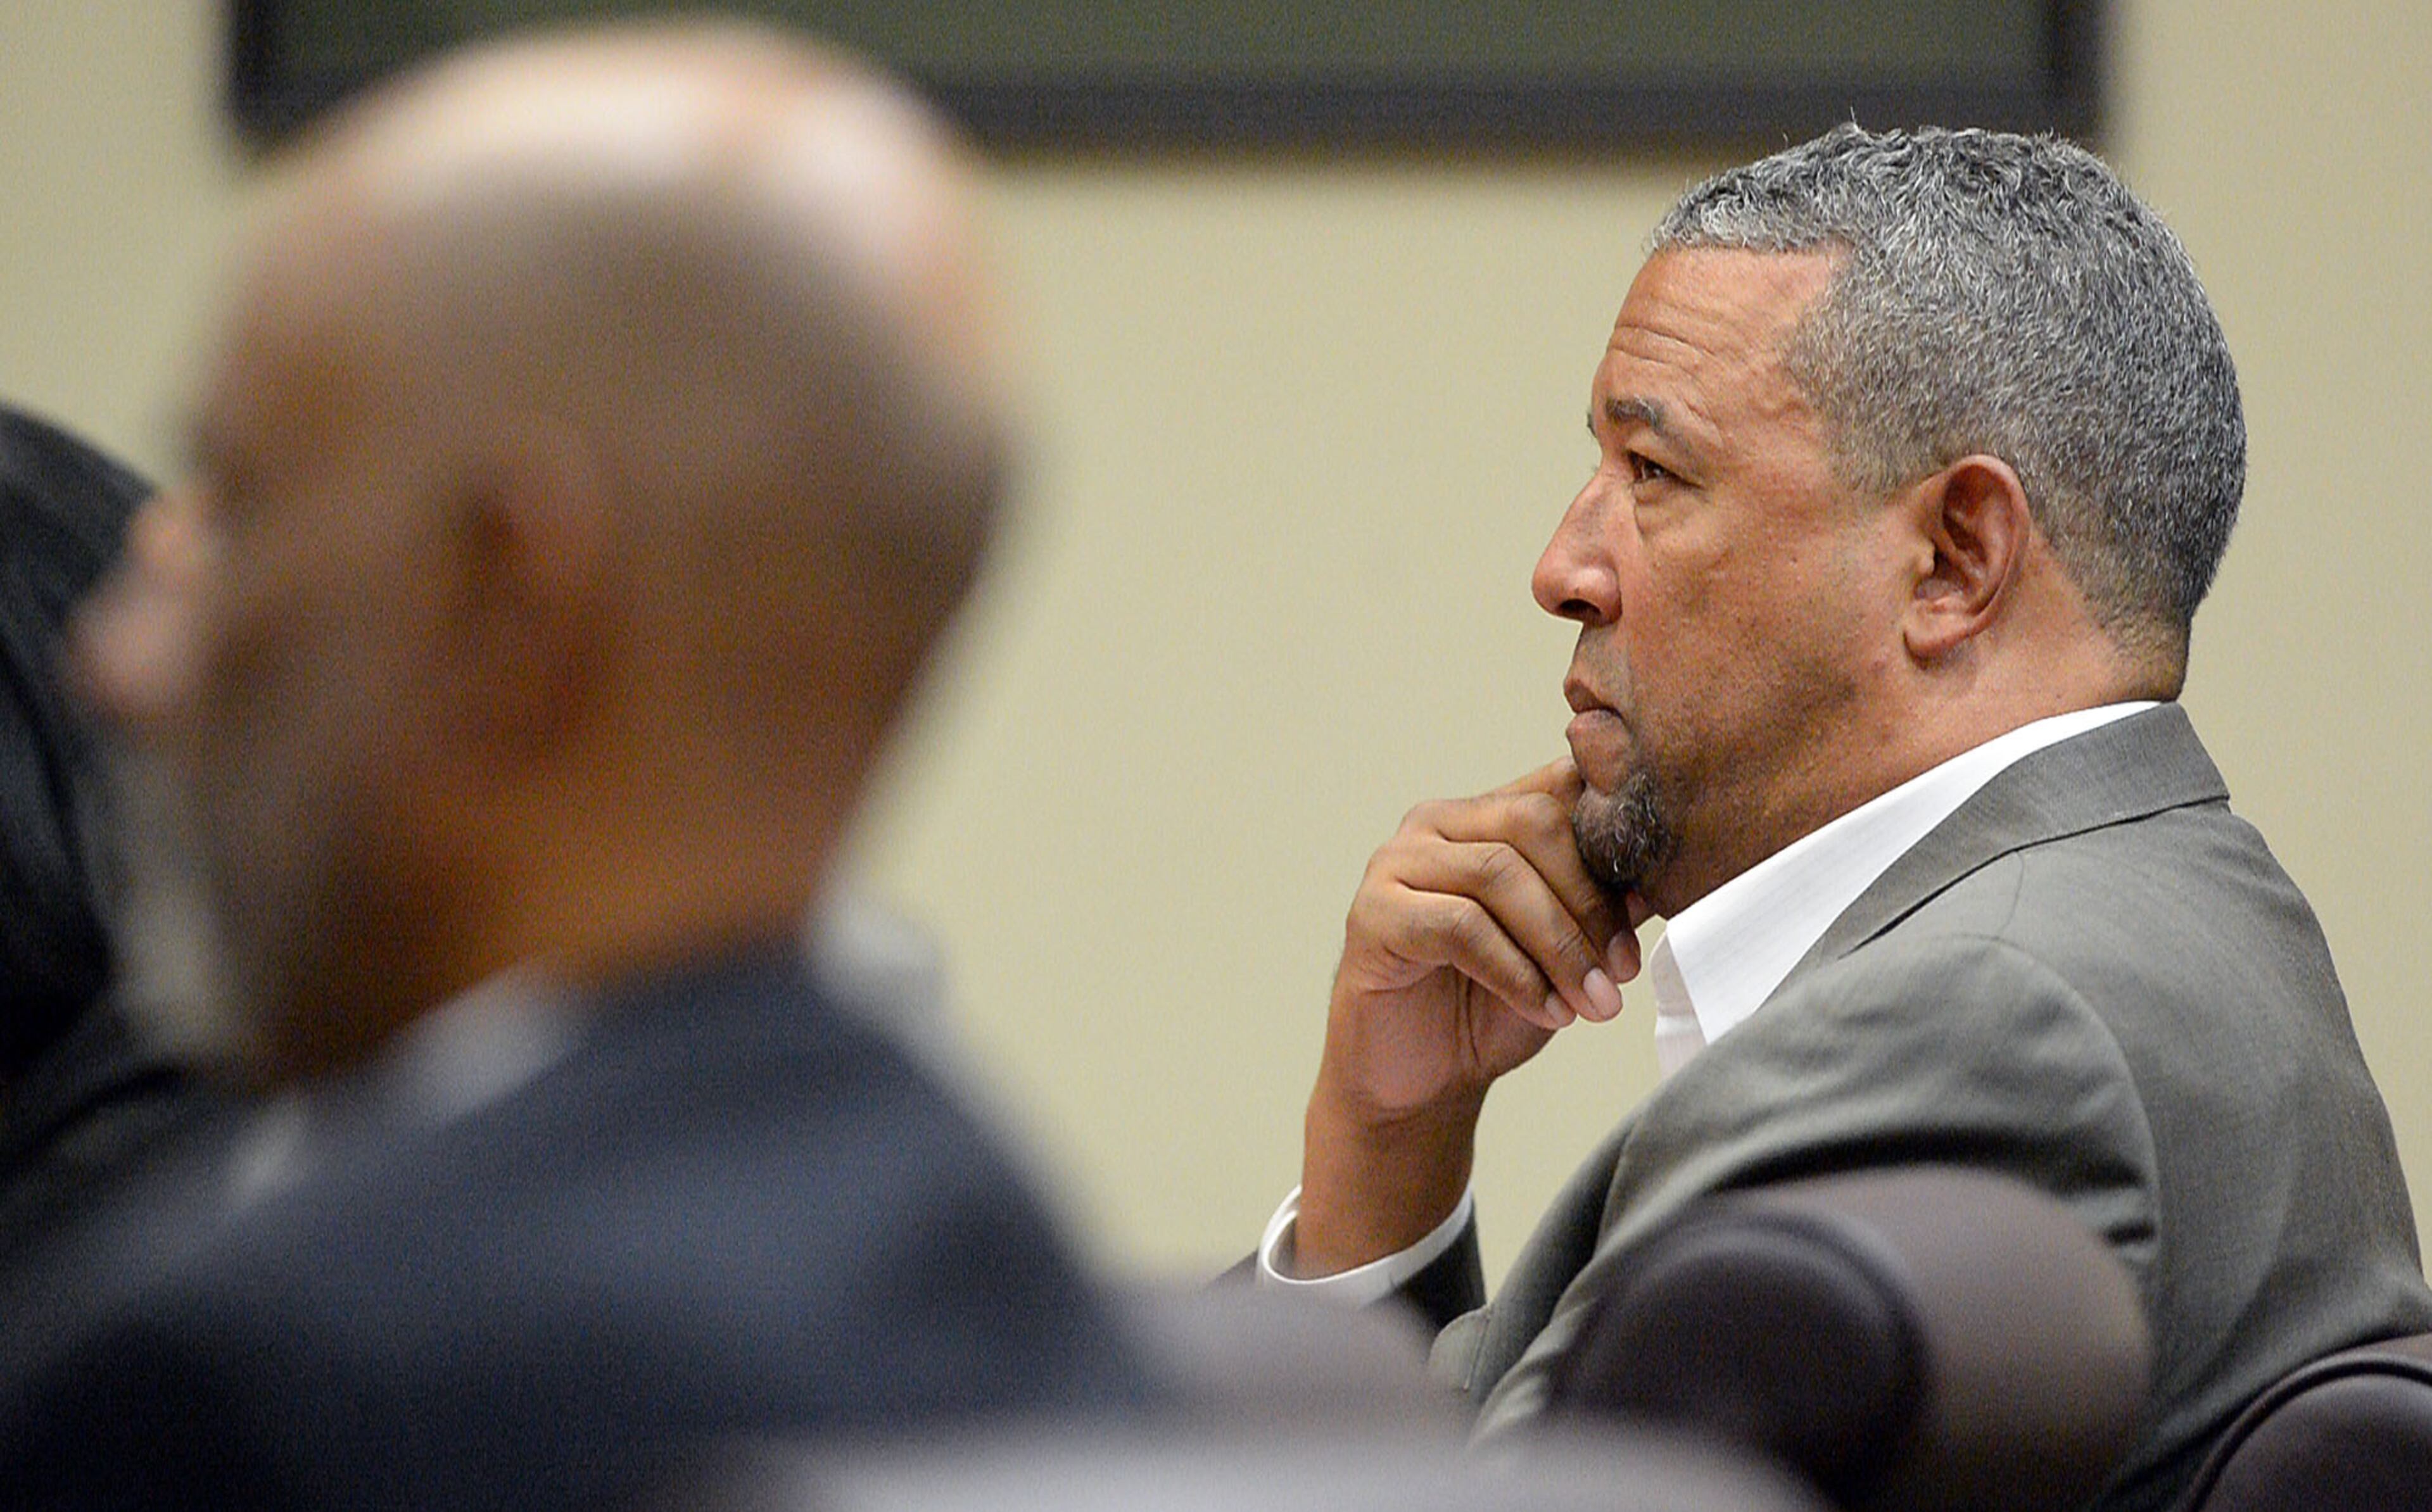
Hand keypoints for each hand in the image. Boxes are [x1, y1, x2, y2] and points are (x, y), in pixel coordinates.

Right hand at [1294, 760, 1647, 1273]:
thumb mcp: (1568, 949)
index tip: (1665, 883)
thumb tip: (1664, 877)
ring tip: (1592, 1002)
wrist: (1422, 1083)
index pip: (1560, 782)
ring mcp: (1397, 862)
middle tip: (1622, 969)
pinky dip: (1514, 973)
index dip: (1616, 822)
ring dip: (1558, 944)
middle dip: (1590, 900)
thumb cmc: (1495, 1007)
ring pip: (1496, 872)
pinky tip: (1546, 1013)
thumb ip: (1606, 904)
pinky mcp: (1371, 914)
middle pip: (1532, 821)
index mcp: (1490, 814)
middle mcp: (1438, 823)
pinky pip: (1458, 926)